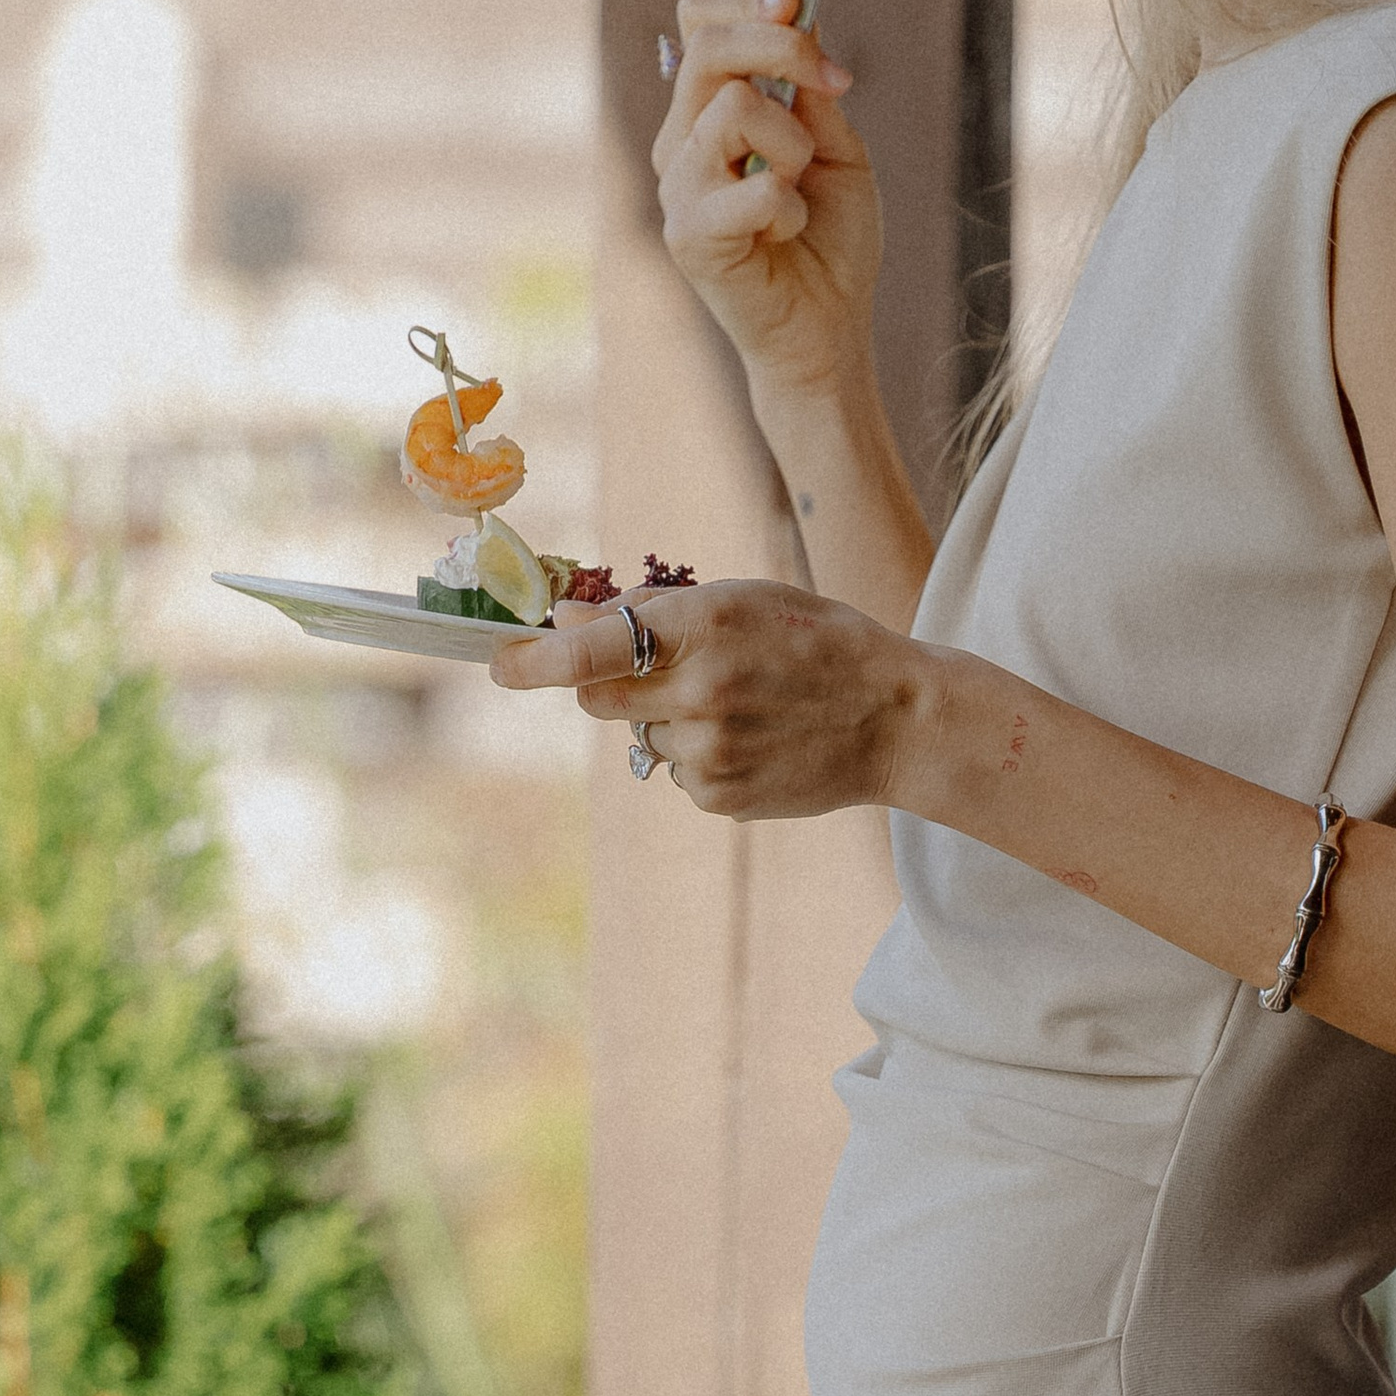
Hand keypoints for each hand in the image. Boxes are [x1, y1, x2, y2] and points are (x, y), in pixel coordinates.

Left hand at [494, 579, 933, 819]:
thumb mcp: (741, 598)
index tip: (501, 663)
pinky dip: (697, 755)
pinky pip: (676, 771)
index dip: (534, 660)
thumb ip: (653, 610)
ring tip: (737, 706)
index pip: (589, 649)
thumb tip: (567, 620)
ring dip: (666, 718)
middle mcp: (698, 691)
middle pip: (598, 697)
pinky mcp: (719, 797)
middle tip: (661, 669)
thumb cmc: (816, 640)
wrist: (894, 718)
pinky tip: (750, 739)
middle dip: (606, 681)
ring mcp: (708, 752)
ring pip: (642, 736)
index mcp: (703, 626)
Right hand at [653, 0, 882, 399]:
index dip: (748, 4)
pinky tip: (784, 236)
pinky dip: (791, 209)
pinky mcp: (688, 237)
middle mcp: (679, 143)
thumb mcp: (837, 145)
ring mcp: (677, 190)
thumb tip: (797, 10)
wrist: (827, 327)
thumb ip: (810, 87)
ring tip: (798, 193)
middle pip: (709, 48)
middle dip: (783, 48)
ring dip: (794, 146)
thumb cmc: (828, 240)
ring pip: (735, 108)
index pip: (698, 22)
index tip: (799, 5)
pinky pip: (756, 188)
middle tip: (835, 84)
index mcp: (706, 112)